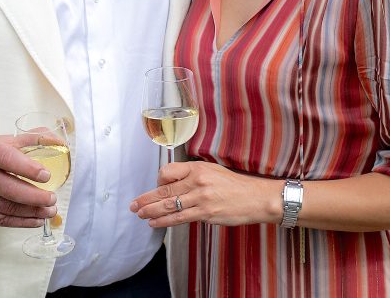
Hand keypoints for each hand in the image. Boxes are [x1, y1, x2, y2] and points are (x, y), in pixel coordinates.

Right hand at [0, 135, 56, 227]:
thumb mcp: (3, 141)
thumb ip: (32, 139)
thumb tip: (59, 142)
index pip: (8, 160)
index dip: (29, 168)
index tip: (47, 176)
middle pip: (10, 189)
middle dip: (35, 197)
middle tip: (52, 198)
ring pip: (7, 207)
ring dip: (32, 211)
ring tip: (50, 210)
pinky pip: (1, 220)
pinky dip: (22, 222)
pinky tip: (37, 219)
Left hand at [129, 161, 281, 228]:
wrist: (256, 197)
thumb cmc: (236, 185)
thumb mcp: (213, 171)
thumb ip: (193, 175)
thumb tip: (174, 185)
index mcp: (198, 167)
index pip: (168, 172)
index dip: (158, 181)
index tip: (155, 188)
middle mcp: (197, 181)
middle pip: (165, 190)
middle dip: (146, 199)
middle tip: (133, 205)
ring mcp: (201, 198)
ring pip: (169, 205)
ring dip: (151, 211)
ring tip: (140, 215)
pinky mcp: (206, 213)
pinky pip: (180, 218)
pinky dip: (164, 221)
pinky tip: (155, 223)